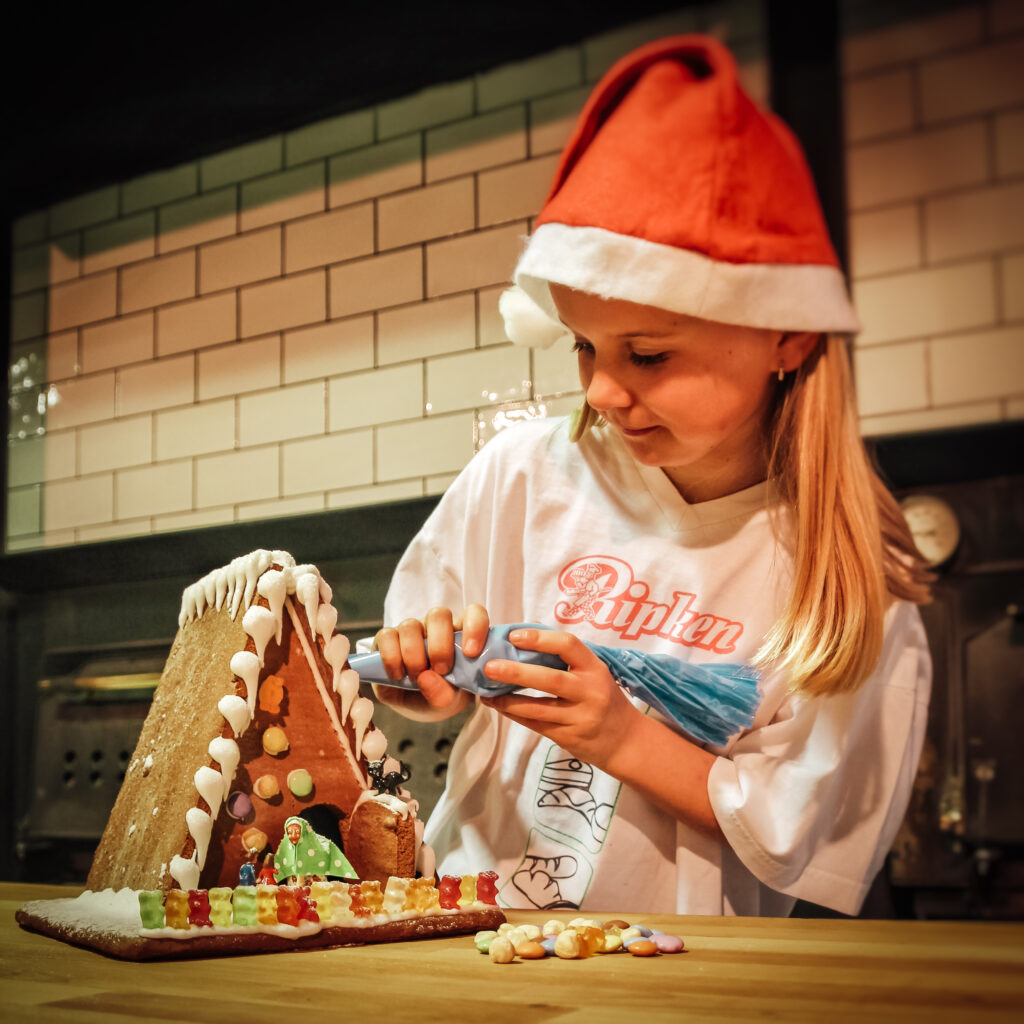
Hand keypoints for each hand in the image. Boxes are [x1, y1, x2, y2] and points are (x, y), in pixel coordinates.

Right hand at [371, 604, 489, 717]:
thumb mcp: (448, 702)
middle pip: (439, 615)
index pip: (473, 613)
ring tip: (416, 678)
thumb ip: (444, 694)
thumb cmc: (440, 695)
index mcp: (461, 635)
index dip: (474, 627)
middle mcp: (436, 627)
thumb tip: (427, 678)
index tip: (471, 653)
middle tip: (441, 671)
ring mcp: (411, 630)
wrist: (415, 704)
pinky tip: (397, 675)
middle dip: (440, 646)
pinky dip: (391, 657)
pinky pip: (386, 636)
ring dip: (413, 654)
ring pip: (410, 625)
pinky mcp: (387, 638)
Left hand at [480, 627, 643, 770]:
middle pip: (550, 679)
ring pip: (538, 708)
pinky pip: (536, 724)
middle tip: (489, 666)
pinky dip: (514, 714)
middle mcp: (590, 691)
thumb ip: (567, 662)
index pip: (568, 645)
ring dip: (508, 699)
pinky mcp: (570, 737)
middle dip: (516, 673)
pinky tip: (498, 706)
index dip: (540, 639)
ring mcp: (581, 717)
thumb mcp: (594, 674)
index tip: (514, 636)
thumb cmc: (602, 698)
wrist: (625, 740)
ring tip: (484, 691)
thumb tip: (521, 643)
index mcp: (595, 668)